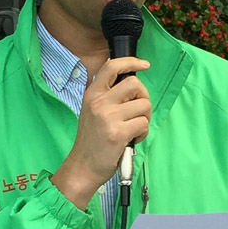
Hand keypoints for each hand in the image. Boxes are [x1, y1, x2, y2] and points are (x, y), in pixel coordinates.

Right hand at [51, 57, 150, 208]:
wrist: (83, 166)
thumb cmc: (91, 141)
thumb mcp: (91, 111)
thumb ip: (107, 96)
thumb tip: (132, 84)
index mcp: (92, 95)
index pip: (111, 67)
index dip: (131, 62)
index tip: (144, 65)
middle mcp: (99, 103)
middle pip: (135, 84)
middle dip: (144, 97)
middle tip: (138, 111)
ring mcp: (108, 117)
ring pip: (144, 105)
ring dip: (144, 118)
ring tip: (133, 129)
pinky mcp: (118, 133)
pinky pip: (143, 123)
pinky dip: (143, 133)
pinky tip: (132, 139)